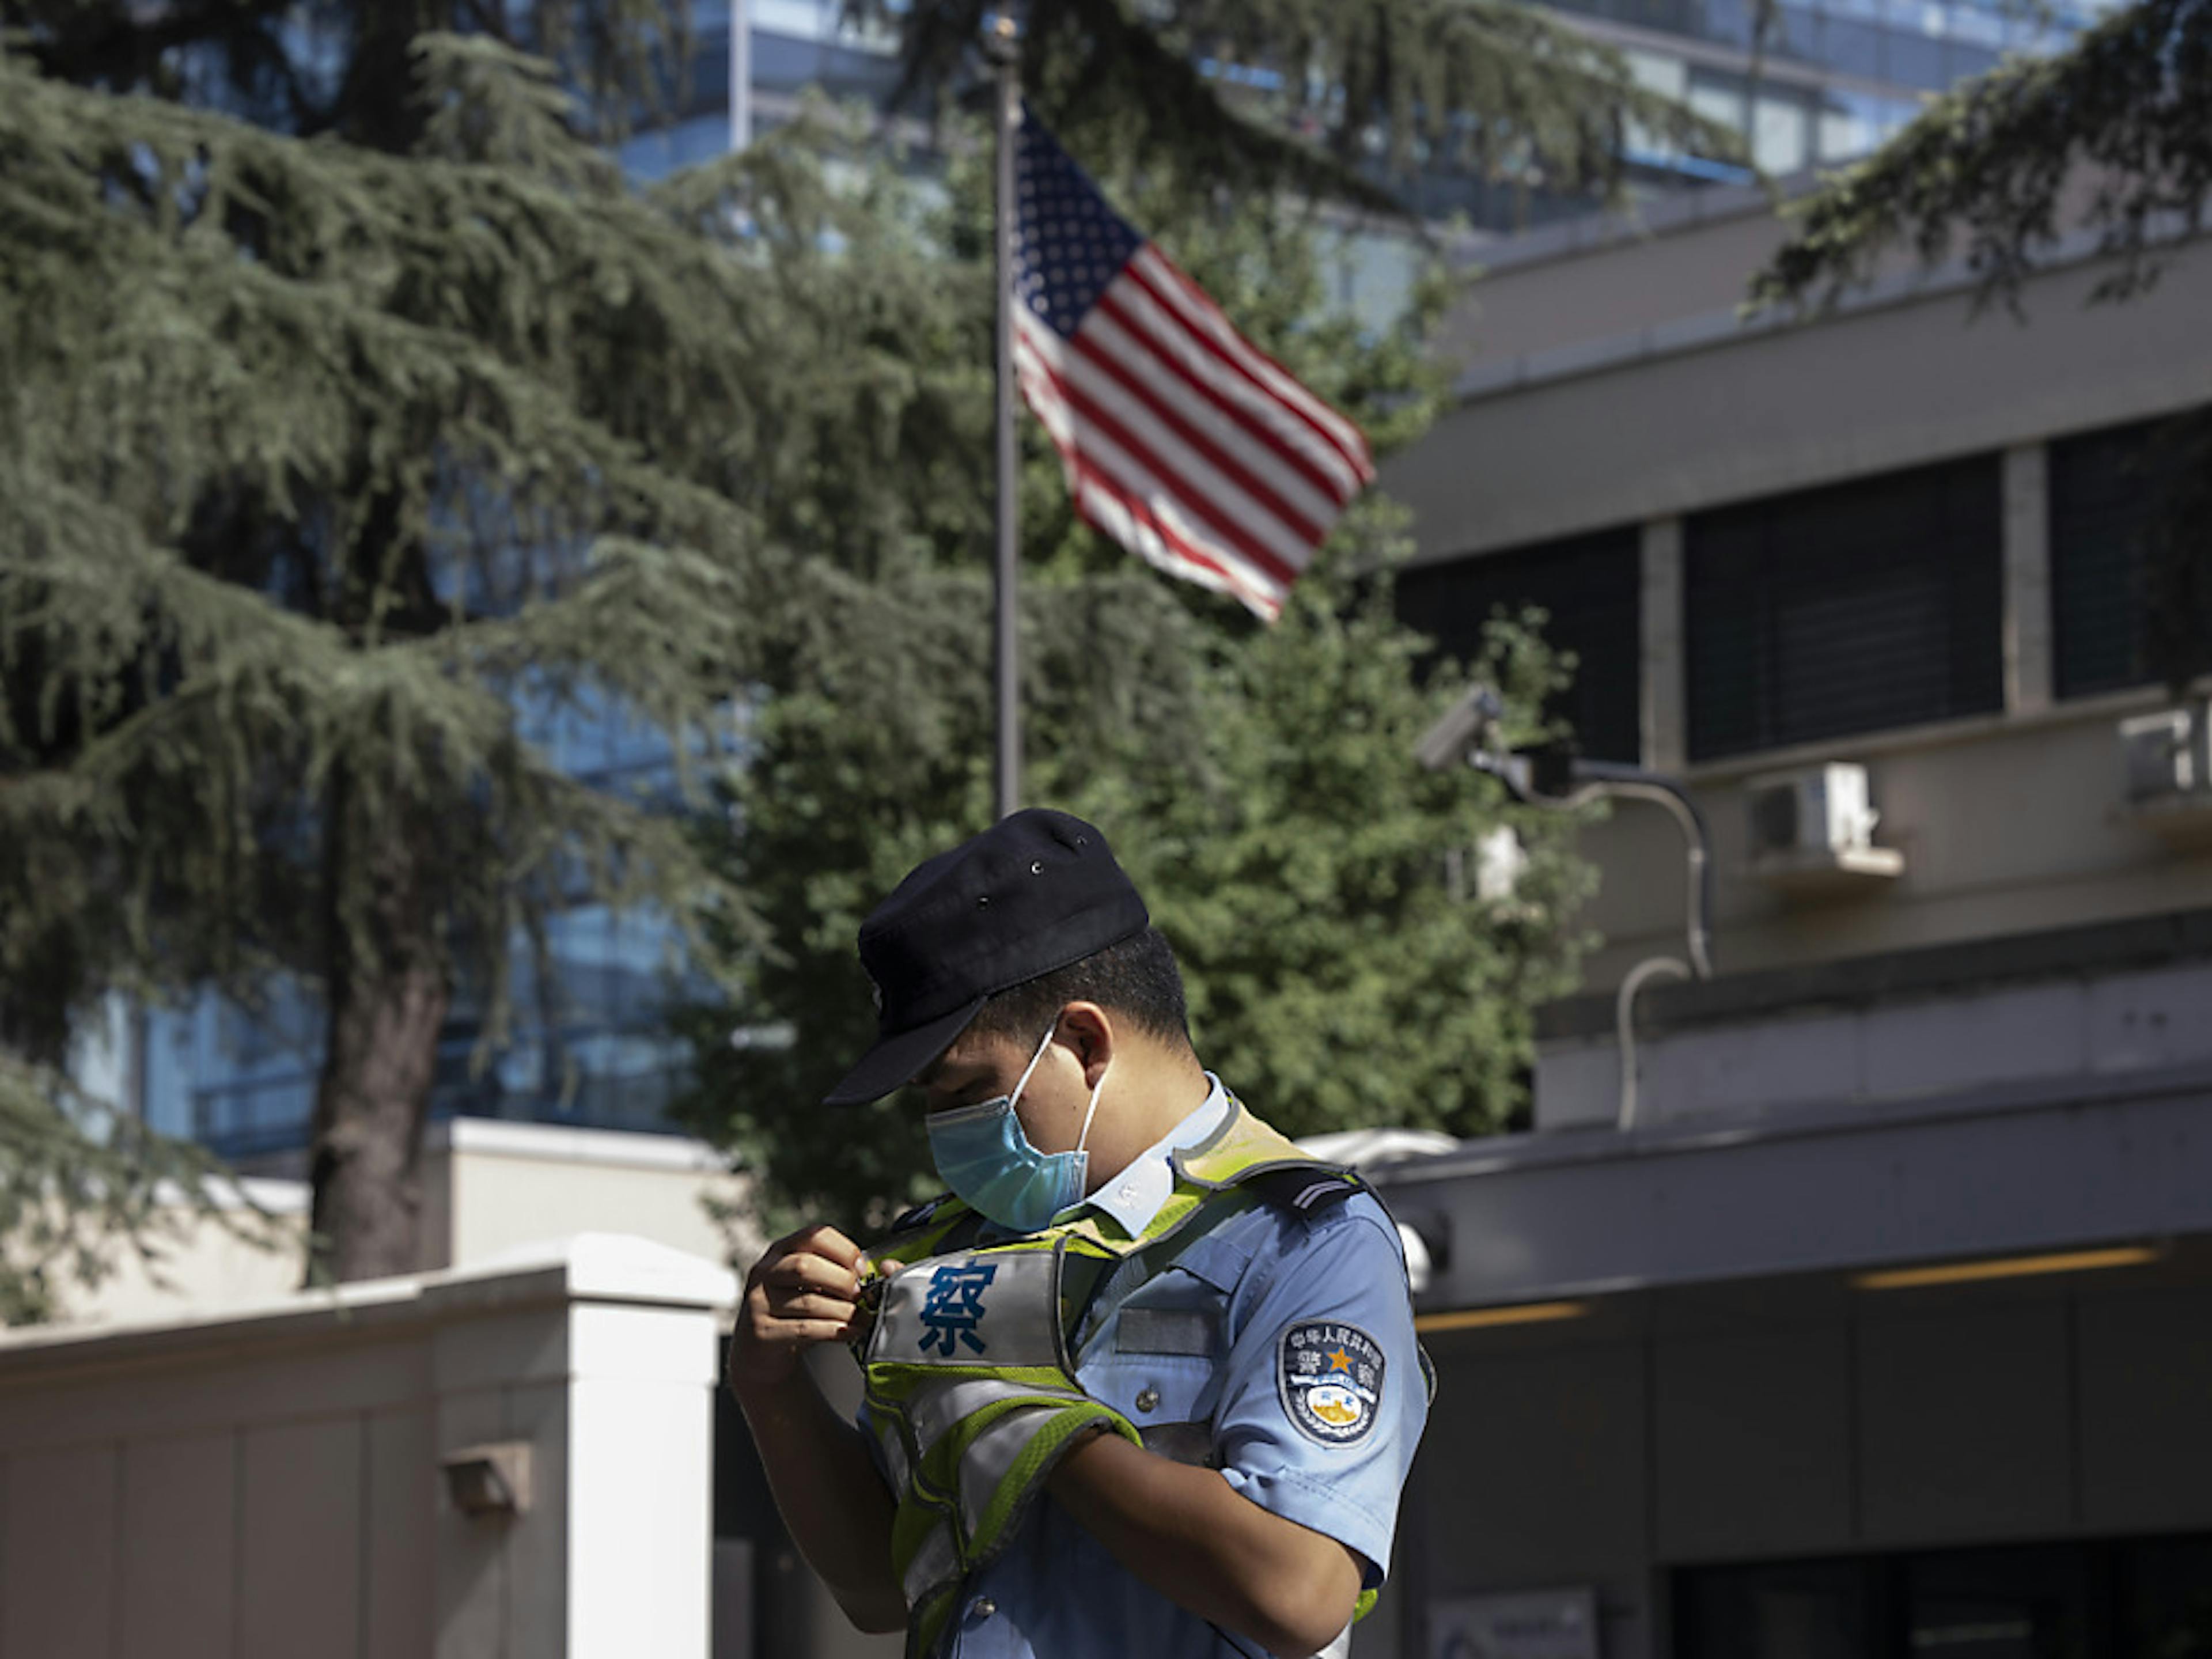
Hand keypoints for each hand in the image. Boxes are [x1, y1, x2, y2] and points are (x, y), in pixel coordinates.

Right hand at [729, 1224, 867, 1398]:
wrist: (761, 1350)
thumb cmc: (793, 1311)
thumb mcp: (808, 1284)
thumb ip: (831, 1273)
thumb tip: (867, 1275)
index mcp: (781, 1251)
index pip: (814, 1236)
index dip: (845, 1250)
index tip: (862, 1269)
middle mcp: (765, 1272)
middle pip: (806, 1266)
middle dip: (842, 1281)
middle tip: (861, 1295)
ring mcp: (759, 1302)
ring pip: (808, 1301)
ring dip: (843, 1310)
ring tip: (861, 1317)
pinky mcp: (761, 1332)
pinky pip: (805, 1329)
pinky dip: (834, 1331)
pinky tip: (850, 1332)